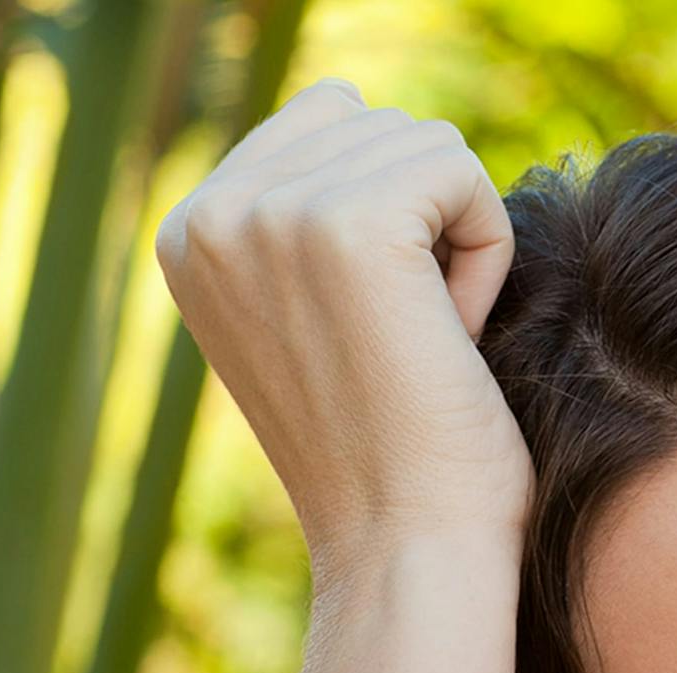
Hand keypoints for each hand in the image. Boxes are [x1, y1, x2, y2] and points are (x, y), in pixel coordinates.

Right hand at [154, 77, 532, 574]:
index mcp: (188, 233)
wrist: (407, 550)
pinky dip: (488, 255)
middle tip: (407, 343)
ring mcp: (273, 212)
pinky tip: (455, 337)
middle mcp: (211, 212)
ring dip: (457, 245)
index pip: (326, 124)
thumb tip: (357, 118)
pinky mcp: (352, 224)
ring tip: (425, 344)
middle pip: (376, 124)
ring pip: (424, 146)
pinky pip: (462, 175)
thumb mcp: (312, 322)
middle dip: (423, 226)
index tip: (377, 329)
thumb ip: (304, 226)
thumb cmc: (393, 459)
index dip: (392, 219)